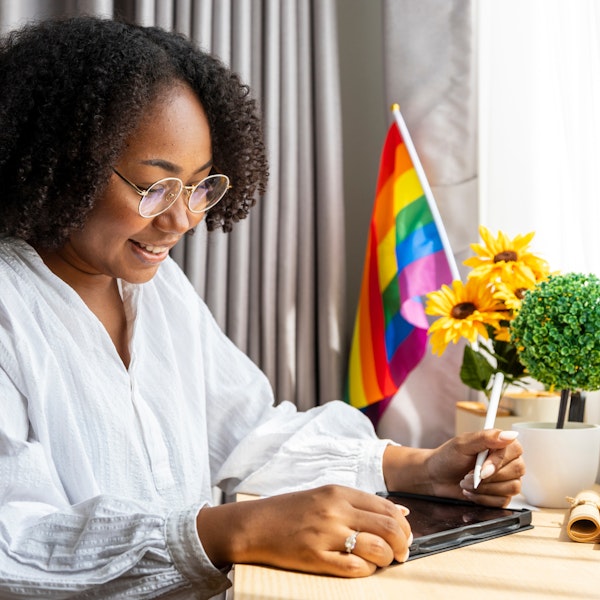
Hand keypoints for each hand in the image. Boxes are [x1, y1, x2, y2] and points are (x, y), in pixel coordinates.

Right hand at [196, 485, 411, 576]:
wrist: (256, 524)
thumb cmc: (292, 511)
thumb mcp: (326, 496)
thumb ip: (361, 503)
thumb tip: (401, 513)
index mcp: (339, 492)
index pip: (387, 508)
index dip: (403, 526)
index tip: (404, 536)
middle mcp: (335, 510)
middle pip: (388, 528)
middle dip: (402, 545)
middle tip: (401, 553)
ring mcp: (326, 534)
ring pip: (376, 548)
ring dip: (387, 559)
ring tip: (382, 561)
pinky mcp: (315, 557)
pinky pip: (354, 568)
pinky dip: (366, 570)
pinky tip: (363, 567)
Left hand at [426, 430, 524, 506]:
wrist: (436, 478)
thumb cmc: (448, 458)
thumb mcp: (463, 444)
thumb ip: (486, 438)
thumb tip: (510, 435)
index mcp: (500, 444)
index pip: (515, 450)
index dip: (499, 461)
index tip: (482, 470)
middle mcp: (506, 460)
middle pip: (516, 470)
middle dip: (488, 477)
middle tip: (468, 475)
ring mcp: (506, 479)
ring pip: (511, 487)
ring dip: (484, 488)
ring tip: (466, 483)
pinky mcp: (502, 495)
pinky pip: (503, 501)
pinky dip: (483, 498)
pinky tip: (471, 492)